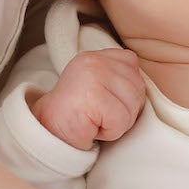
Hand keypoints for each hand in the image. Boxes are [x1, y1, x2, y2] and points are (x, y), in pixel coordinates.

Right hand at [31, 48, 145, 151]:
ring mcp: (93, 76)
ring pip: (131, 107)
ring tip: (94, 120)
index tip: (102, 100)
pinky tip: (90, 127)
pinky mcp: (93, 97)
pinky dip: (108, 132)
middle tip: (98, 115)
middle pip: (137, 88)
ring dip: (116, 124)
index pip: (132, 65)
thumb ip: (117, 78)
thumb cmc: (76, 115)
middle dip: (124, 110)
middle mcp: (95, 61)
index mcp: (96, 55)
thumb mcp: (97, 86)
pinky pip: (120, 122)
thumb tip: (141, 86)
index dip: (125, 90)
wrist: (47, 132)